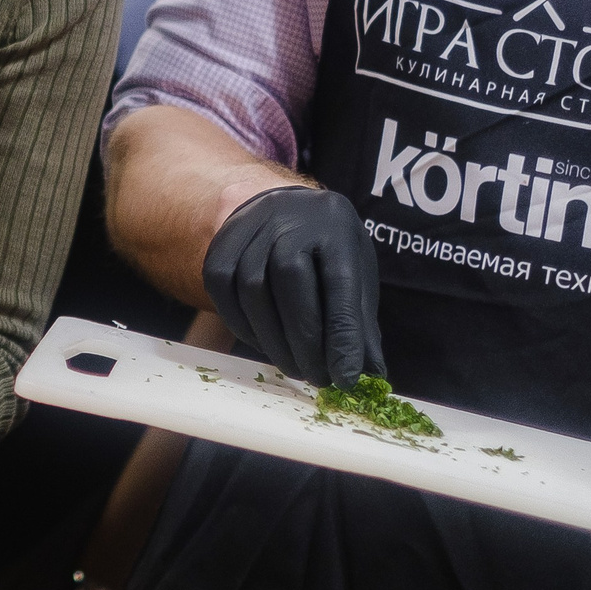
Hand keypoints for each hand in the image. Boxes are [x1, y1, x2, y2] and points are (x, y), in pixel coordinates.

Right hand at [203, 184, 382, 386]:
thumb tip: (371, 373)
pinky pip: (224, 293)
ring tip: (294, 367)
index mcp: (334, 226)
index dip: (343, 334)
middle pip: (291, 284)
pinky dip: (244, 328)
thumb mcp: (354, 273)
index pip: (340, 282)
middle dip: (304, 342)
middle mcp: (289, 219)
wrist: (279, 212)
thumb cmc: (326, 250)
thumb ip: (360, 321)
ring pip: (253, 291)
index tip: (346, 377)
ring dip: (273, 341)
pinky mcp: (219, 248)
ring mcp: (249, 229)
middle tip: (317, 378)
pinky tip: (265, 344)